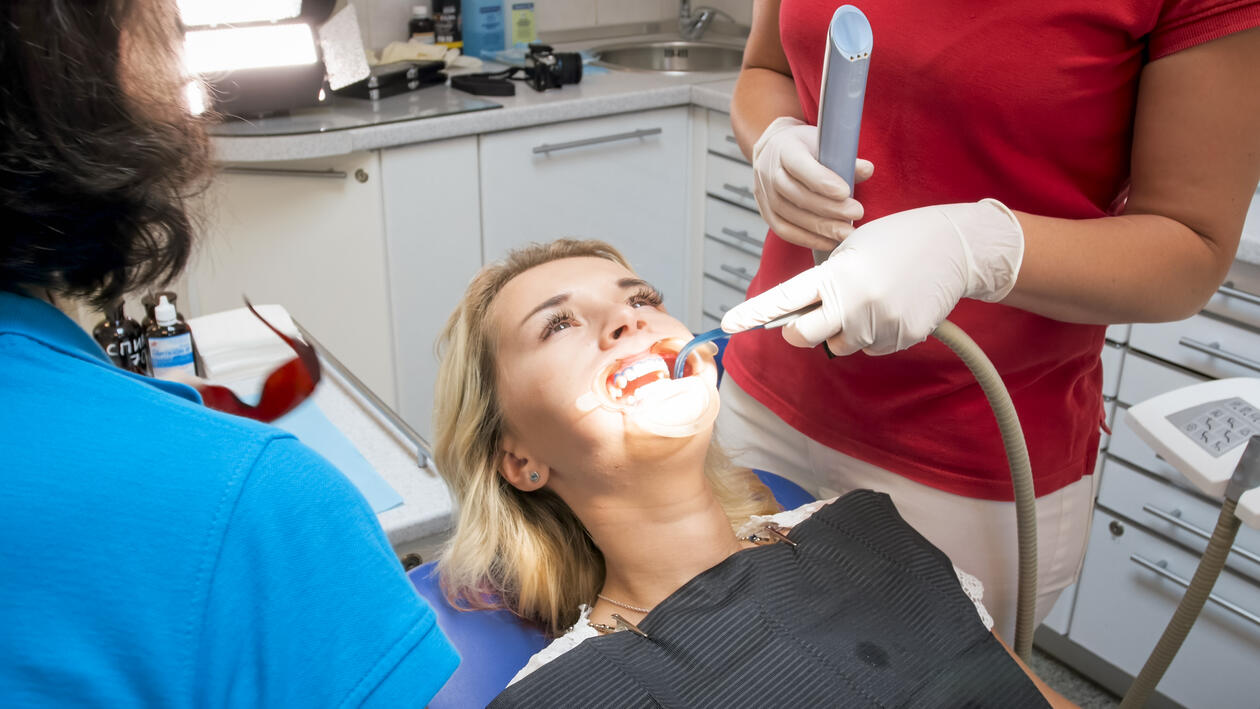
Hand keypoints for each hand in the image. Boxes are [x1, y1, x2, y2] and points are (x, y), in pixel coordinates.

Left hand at [721, 199, 1023, 355]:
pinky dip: (875, 334)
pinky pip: (873, 347)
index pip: (787, 298)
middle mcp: (856, 302)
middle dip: (798, 331)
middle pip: (804, 336)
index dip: (755, 314)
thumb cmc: (898, 240)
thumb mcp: (852, 247)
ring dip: (844, 330)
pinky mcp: (903, 337)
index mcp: (838, 273)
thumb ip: (825, 280)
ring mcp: (880, 323)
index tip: (728, 324)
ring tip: (870, 298)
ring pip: (840, 345)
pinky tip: (892, 307)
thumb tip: (796, 314)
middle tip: (803, 321)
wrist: (956, 247)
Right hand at [752, 116, 874, 250]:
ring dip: (821, 228)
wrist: (773, 151)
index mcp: (784, 148)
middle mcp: (769, 171)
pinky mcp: (766, 212)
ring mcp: (764, 194)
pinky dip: (807, 239)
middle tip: (856, 213)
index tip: (846, 192)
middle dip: (829, 208)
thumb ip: (844, 158)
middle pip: (797, 195)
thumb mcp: (823, 143)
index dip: (822, 181)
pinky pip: (784, 231)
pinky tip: (829, 241)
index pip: (800, 166)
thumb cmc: (804, 147)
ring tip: (846, 232)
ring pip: (791, 216)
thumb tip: (867, 170)